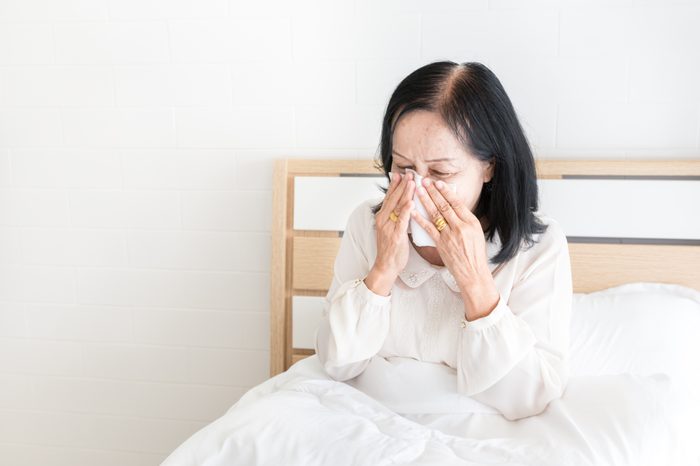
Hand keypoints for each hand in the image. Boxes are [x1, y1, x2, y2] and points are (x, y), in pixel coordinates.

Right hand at [373, 171, 414, 276]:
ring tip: (412, 182)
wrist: (386, 265)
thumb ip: (397, 216)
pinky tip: (411, 202)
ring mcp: (388, 227)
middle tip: (408, 174)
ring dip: (405, 193)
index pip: (388, 197)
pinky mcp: (395, 235)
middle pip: (393, 199)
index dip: (394, 185)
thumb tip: (406, 204)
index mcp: (381, 217)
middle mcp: (383, 220)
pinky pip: (401, 220)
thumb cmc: (391, 248)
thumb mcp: (391, 228)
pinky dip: (406, 210)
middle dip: (401, 185)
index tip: (400, 174)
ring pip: (397, 207)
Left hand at [410, 177, 498, 319]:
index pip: (456, 203)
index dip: (446, 192)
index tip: (438, 183)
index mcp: (471, 222)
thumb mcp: (476, 233)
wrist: (473, 273)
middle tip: (424, 181)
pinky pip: (428, 229)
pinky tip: (413, 211)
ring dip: (425, 201)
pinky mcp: (441, 244)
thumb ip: (465, 220)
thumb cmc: (475, 254)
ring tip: (418, 190)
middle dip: (432, 192)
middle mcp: (461, 227)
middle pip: (444, 206)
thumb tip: (455, 206)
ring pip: (435, 214)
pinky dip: (420, 219)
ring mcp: (450, 236)